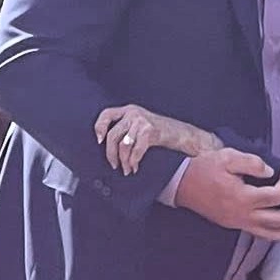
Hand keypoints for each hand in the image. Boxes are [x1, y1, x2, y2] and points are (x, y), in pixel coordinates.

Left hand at [94, 103, 220, 175]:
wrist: (181, 133)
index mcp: (129, 110)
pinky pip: (136, 150)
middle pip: (113, 134)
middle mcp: (133, 113)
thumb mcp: (140, 124)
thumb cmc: (159, 132)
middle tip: (114, 165)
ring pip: (123, 145)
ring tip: (126, 169)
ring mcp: (142, 122)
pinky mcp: (150, 131)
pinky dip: (134, 162)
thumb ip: (126, 129)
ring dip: (123, 161)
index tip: (99, 141)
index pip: (107, 114)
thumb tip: (108, 147)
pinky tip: (135, 167)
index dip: (99, 127)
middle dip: (111, 153)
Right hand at [174, 148, 279, 238]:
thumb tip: (270, 172)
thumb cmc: (203, 169)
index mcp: (243, 197)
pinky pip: (259, 233)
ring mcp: (238, 222)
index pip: (275, 196)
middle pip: (278, 221)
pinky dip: (275, 234)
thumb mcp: (228, 157)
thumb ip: (252, 163)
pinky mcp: (234, 224)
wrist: (181, 184)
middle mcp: (243, 214)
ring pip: (269, 234)